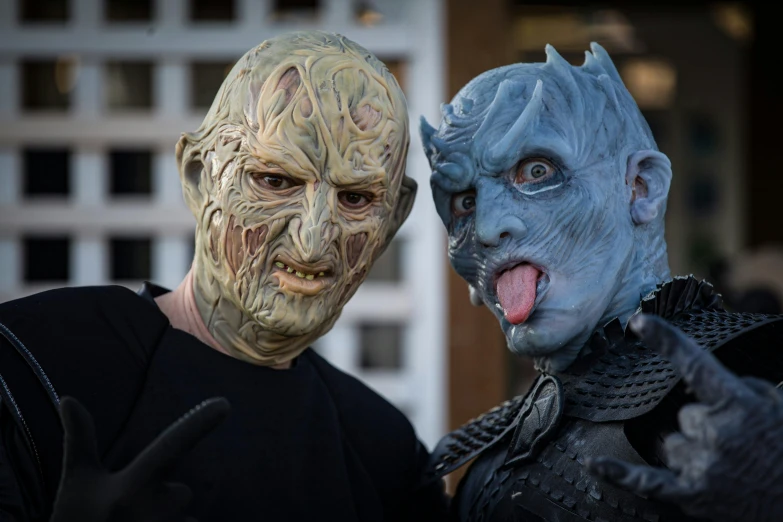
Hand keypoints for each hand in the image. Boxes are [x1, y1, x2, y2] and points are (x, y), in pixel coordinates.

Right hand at [50, 396, 229, 521]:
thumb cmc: (77, 521)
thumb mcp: (79, 481)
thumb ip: (81, 439)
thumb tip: (69, 398)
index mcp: (132, 486)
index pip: (171, 446)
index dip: (198, 423)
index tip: (224, 403)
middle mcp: (154, 510)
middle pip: (181, 493)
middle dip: (162, 500)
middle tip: (129, 515)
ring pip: (185, 519)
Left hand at [587, 314, 782, 521]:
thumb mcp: (775, 408)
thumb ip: (739, 387)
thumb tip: (704, 378)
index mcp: (739, 404)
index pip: (696, 364)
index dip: (667, 341)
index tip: (639, 321)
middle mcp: (717, 432)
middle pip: (682, 414)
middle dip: (702, 425)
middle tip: (735, 443)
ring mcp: (703, 464)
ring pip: (670, 444)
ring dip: (690, 452)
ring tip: (726, 467)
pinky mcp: (692, 494)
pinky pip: (646, 481)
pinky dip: (619, 474)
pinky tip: (593, 463)